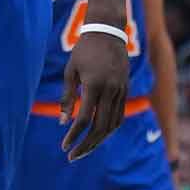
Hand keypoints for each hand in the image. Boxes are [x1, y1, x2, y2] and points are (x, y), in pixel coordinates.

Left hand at [59, 30, 128, 160]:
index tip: (64, 146)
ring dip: (99, 141)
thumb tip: (63, 122)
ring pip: (113, 125)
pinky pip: (119, 116)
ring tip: (84, 149)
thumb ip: (67, 97)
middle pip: (101, 128)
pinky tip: (98, 136)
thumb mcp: (70, 71)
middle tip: (73, 157)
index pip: (85, 119)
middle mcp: (111, 91)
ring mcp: (121, 92)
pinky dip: (109, 129)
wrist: (108, 33)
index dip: (74, 135)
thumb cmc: (84, 50)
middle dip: (87, 145)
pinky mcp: (126, 91)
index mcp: (94, 85)